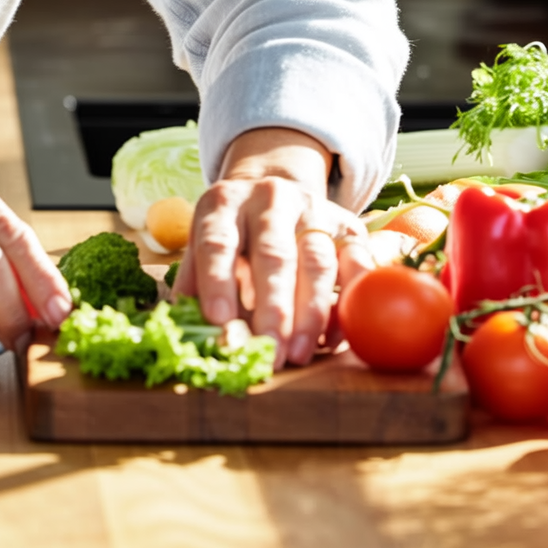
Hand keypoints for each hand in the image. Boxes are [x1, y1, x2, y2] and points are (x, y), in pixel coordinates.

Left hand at [173, 128, 372, 367]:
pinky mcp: (348, 227)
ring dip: (309, 314)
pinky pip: (356, 266)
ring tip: (296, 355)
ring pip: (316, 262)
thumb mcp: (201, 245)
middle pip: (273, 254)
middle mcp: (269, 199)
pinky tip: (332, 339)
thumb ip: (195, 285)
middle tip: (268, 353)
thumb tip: (191, 331)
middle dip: (272, 309)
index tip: (219, 322)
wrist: (274, 192)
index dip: (217, 281)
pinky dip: (348, 305)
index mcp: (224, 202)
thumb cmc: (232, 233)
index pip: (218, 241)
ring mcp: (313, 211)